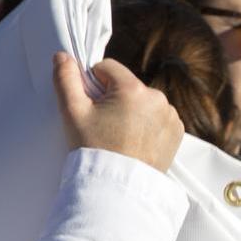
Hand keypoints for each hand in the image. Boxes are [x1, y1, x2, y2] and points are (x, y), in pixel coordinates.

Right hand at [52, 52, 183, 171]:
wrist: (120, 185)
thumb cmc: (95, 148)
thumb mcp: (72, 112)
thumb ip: (66, 79)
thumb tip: (63, 55)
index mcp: (134, 89)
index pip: (108, 68)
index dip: (94, 83)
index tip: (92, 105)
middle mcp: (159, 98)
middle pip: (127, 85)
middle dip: (114, 98)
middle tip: (105, 124)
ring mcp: (171, 115)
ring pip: (143, 101)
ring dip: (132, 110)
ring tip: (121, 134)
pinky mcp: (177, 131)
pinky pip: (158, 116)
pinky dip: (147, 123)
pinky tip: (136, 140)